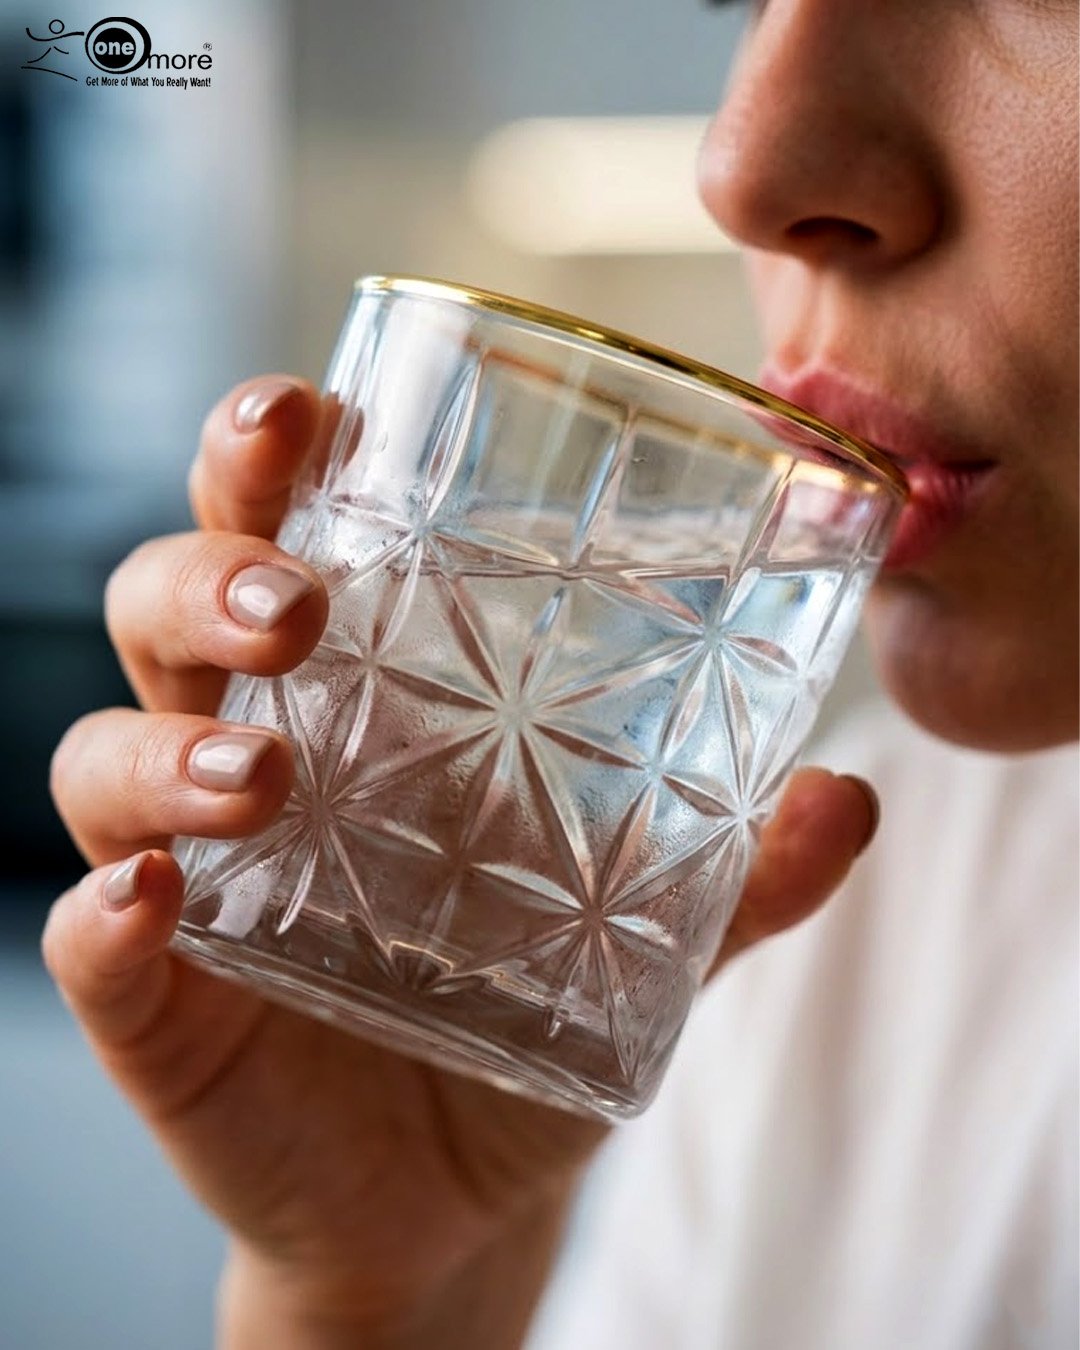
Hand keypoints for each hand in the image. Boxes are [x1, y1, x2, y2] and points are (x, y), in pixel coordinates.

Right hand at [44, 375, 879, 1346]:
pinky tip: (150, 902)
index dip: (267, 458)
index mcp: (358, 700)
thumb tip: (849, 797)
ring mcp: (192, 872)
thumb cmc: (527, 1013)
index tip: (308, 413)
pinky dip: (104, 917)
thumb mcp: (640, 935)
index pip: (281, 536)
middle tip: (299, 602)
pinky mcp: (156, 999)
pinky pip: (92, 938)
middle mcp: (251, 754)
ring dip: (167, 748)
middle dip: (210, 572)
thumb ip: (732, 874)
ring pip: (109, 755)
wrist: (465, 1190)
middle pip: (167, 607)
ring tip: (264, 778)